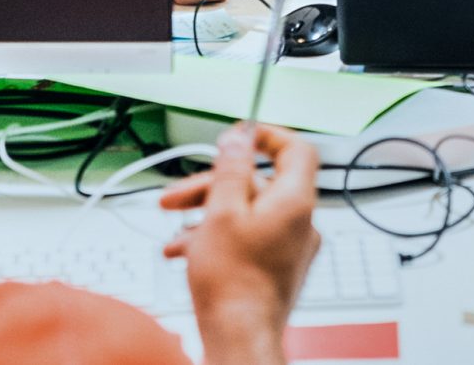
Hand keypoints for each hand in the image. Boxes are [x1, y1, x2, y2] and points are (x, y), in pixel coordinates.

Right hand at [160, 125, 321, 363]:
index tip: (239, 135)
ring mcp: (289, 247)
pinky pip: (247, 238)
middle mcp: (299, 222)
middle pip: (258, 184)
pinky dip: (217, 237)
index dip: (267, 136)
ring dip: (207, 214)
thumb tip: (239, 138)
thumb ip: (231, 169)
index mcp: (295, 201)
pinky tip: (185, 250)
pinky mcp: (276, 268)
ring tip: (173, 227)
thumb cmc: (233, 284)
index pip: (296, 149)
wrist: (239, 338)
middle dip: (213, 186)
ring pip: (247, 213)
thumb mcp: (221, 212)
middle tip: (178, 195)